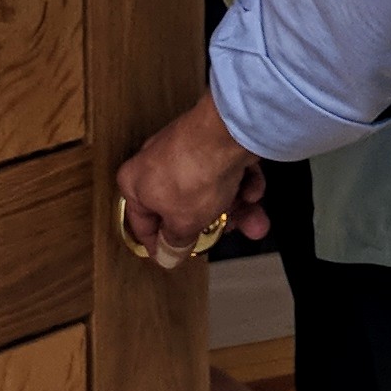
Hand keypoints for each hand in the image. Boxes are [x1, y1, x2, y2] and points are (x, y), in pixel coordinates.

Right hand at [114, 94, 265, 267]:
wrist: (227, 133)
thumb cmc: (193, 174)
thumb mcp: (182, 224)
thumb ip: (175, 243)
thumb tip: (168, 255)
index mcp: (135, 184)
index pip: (142, 223)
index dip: (160, 244)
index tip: (173, 257)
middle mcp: (156, 164)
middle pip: (184, 206)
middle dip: (213, 224)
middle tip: (229, 231)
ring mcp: (185, 150)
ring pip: (210, 190)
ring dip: (234, 207)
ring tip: (255, 219)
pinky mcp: (212, 140)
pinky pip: (225, 171)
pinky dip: (241, 183)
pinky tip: (252, 189)